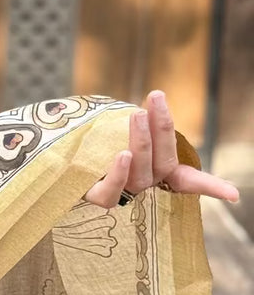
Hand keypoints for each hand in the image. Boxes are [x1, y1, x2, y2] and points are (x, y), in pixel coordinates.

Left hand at [83, 89, 240, 208]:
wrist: (59, 151)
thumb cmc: (100, 136)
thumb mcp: (125, 127)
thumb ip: (143, 124)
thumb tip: (153, 101)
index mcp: (159, 170)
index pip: (189, 180)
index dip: (212, 187)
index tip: (234, 196)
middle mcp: (145, 183)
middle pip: (163, 162)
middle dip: (162, 129)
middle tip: (156, 97)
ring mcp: (123, 192)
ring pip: (140, 173)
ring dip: (141, 142)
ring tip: (137, 115)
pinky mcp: (97, 196)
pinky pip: (111, 194)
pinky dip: (118, 173)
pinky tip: (121, 155)